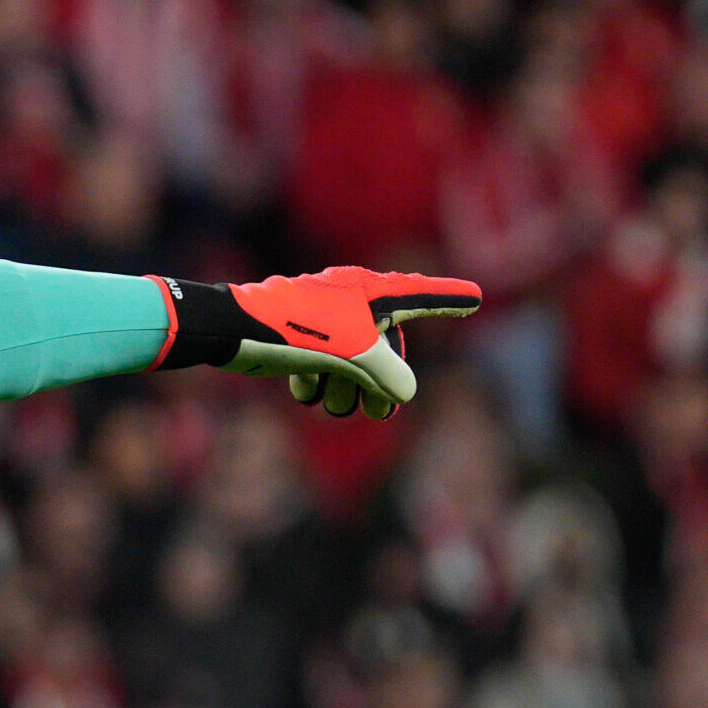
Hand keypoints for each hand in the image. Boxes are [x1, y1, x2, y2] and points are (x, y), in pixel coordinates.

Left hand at [211, 267, 483, 417]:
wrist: (233, 330)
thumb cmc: (299, 332)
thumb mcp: (356, 355)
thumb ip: (389, 374)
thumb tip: (404, 393)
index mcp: (372, 293)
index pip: (421, 295)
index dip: (448, 299)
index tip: (475, 297)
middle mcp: (350, 301)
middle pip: (384, 345)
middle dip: (381, 381)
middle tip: (379, 414)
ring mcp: (321, 319)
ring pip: (350, 360)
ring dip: (345, 388)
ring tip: (335, 404)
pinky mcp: (294, 337)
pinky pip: (319, 365)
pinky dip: (314, 382)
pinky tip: (303, 389)